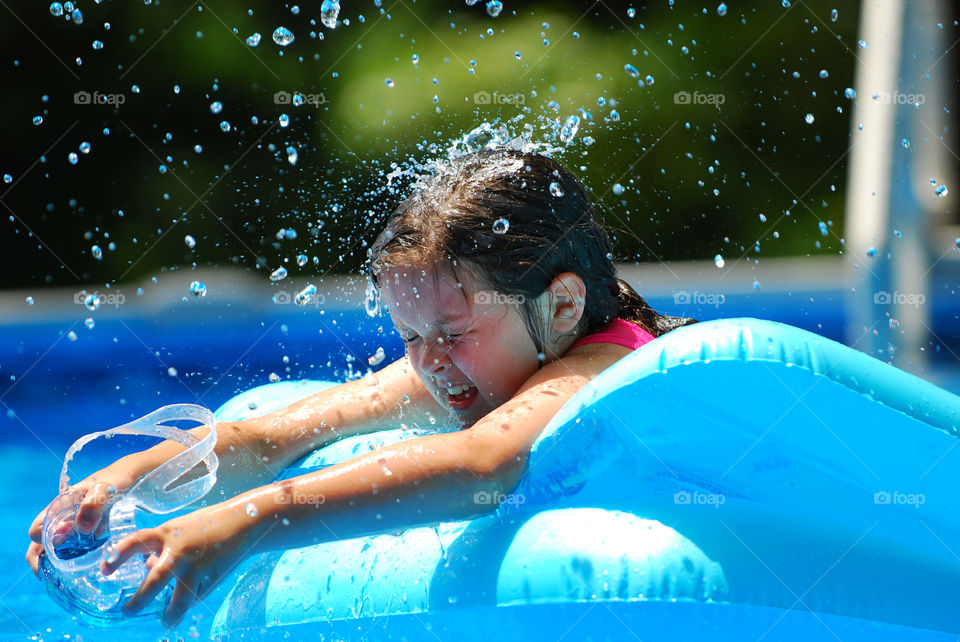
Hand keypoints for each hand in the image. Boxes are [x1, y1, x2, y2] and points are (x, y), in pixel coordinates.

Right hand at [26, 463, 136, 575]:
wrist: (129, 477)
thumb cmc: (113, 481)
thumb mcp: (104, 490)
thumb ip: (93, 505)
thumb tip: (82, 528)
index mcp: (58, 508)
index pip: (37, 531)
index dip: (43, 544)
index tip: (58, 553)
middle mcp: (61, 519)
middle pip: (41, 545)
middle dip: (45, 563)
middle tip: (59, 579)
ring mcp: (73, 527)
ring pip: (57, 550)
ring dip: (60, 564)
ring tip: (73, 578)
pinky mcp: (88, 532)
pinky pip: (74, 550)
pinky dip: (76, 561)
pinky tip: (88, 569)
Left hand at [101, 504, 252, 627]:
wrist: (245, 521)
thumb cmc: (209, 524)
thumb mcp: (180, 529)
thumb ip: (162, 547)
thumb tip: (148, 567)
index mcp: (168, 533)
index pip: (135, 543)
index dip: (117, 556)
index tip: (103, 570)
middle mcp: (179, 550)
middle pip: (154, 580)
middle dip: (139, 601)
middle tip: (127, 612)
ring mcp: (197, 566)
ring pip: (179, 600)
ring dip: (169, 615)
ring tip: (164, 621)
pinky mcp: (212, 577)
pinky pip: (196, 596)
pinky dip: (190, 601)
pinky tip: (188, 602)